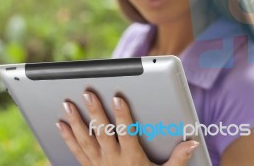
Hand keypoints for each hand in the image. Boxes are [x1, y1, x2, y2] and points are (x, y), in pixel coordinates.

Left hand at [56, 92, 198, 165]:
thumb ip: (178, 159)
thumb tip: (192, 143)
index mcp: (131, 158)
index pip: (126, 133)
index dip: (123, 115)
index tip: (119, 98)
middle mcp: (112, 160)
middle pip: (102, 133)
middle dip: (95, 112)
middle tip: (87, 94)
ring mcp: (98, 164)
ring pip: (85, 140)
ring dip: (76, 122)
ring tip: (67, 104)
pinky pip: (76, 152)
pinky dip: (67, 138)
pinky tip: (60, 124)